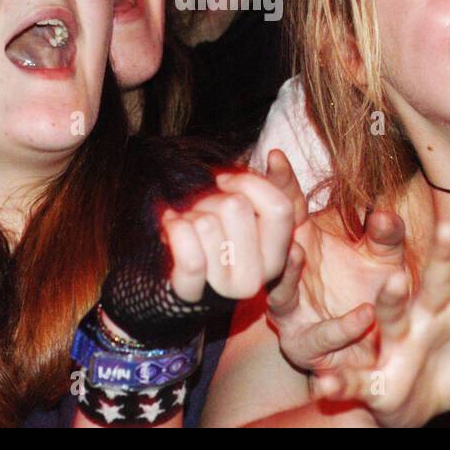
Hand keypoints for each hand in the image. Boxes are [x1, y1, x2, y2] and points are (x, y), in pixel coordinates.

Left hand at [160, 163, 297, 303]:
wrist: (170, 281)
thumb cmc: (212, 240)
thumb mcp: (247, 214)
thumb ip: (269, 186)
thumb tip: (275, 155)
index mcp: (277, 255)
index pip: (279, 208)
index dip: (248, 183)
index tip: (224, 182)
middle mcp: (258, 277)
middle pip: (237, 207)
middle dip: (211, 197)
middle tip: (202, 209)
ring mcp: (226, 290)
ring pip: (208, 224)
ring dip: (190, 214)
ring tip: (187, 223)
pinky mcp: (192, 295)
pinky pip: (189, 256)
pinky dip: (174, 228)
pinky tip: (170, 224)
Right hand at [268, 177, 408, 370]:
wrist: (372, 355)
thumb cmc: (371, 294)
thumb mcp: (385, 260)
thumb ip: (387, 236)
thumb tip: (385, 214)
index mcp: (304, 243)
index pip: (288, 208)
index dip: (280, 183)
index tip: (275, 155)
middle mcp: (289, 276)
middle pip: (274, 246)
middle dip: (266, 225)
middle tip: (272, 202)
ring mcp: (291, 312)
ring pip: (278, 292)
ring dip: (284, 273)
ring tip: (297, 251)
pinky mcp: (305, 347)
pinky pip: (319, 339)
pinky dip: (339, 329)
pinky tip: (364, 316)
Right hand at [313, 200, 449, 427]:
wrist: (415, 407)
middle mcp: (430, 313)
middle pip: (439, 279)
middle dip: (443, 255)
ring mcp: (399, 342)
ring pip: (392, 315)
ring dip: (390, 300)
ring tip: (393, 283)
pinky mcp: (373, 379)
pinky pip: (353, 378)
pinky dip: (339, 380)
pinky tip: (329, 382)